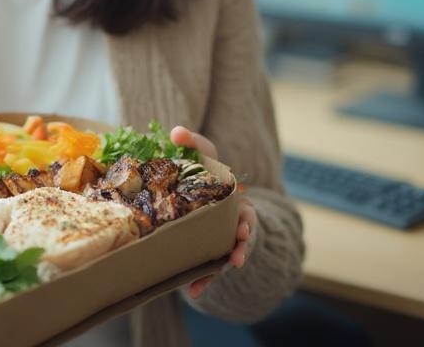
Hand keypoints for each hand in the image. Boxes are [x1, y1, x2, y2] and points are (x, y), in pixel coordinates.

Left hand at [170, 126, 257, 299]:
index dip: (245, 221)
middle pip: (244, 233)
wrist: (202, 201)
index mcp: (233, 199)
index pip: (243, 206)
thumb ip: (191, 143)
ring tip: (225, 270)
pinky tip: (194, 291)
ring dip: (228, 262)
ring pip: (230, 252)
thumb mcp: (201, 157)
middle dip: (242, 243)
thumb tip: (177, 132)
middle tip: (237, 254)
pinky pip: (211, 267)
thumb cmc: (203, 176)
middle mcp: (235, 219)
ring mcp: (225, 236)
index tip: (243, 228)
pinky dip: (204, 279)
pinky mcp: (213, 250)